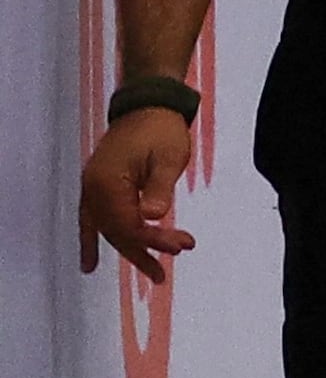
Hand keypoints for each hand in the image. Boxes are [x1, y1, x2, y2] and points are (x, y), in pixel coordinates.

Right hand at [78, 108, 195, 282]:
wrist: (148, 106)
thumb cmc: (161, 130)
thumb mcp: (168, 158)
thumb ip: (160, 189)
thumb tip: (152, 216)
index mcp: (108, 183)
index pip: (129, 223)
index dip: (153, 240)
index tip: (183, 246)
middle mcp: (93, 189)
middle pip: (116, 230)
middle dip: (144, 249)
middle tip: (171, 266)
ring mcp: (92, 188)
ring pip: (107, 228)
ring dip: (129, 249)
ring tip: (153, 272)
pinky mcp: (98, 186)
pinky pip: (93, 220)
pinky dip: (92, 240)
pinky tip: (89, 264)